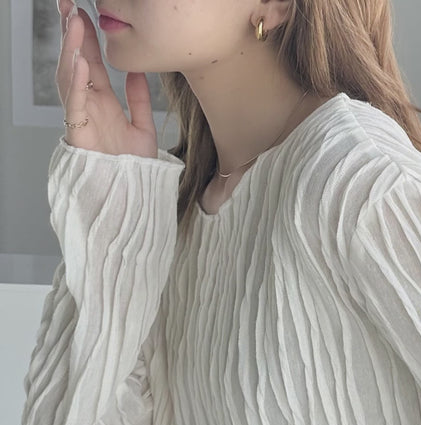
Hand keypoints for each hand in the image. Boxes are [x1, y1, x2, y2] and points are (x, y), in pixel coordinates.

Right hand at [56, 0, 156, 156]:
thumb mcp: (143, 129)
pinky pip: (75, 104)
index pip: (91, 62)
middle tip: (69, 5)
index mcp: (103, 104)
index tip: (85, 12)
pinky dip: (77, 82)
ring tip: (74, 23)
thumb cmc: (135, 170)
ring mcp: (82, 119)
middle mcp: (89, 108)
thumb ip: (139, 101)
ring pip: (70, 78)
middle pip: (76, 63)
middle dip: (72, 35)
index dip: (88, 38)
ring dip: (72, 50)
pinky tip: (80, 62)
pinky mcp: (79, 135)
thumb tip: (136, 72)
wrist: (133, 199)